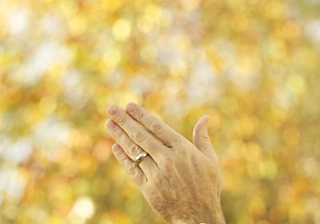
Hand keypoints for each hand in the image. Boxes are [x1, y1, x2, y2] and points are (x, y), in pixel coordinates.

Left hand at [104, 102, 224, 223]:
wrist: (199, 215)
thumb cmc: (207, 186)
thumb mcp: (211, 160)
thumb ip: (203, 138)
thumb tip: (205, 118)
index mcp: (183, 149)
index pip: (157, 127)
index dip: (142, 116)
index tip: (130, 106)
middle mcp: (168, 159)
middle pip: (142, 136)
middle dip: (125, 121)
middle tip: (112, 109)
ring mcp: (156, 174)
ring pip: (134, 151)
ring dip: (120, 136)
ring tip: (109, 124)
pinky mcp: (148, 188)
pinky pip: (132, 169)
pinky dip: (123, 157)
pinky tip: (116, 147)